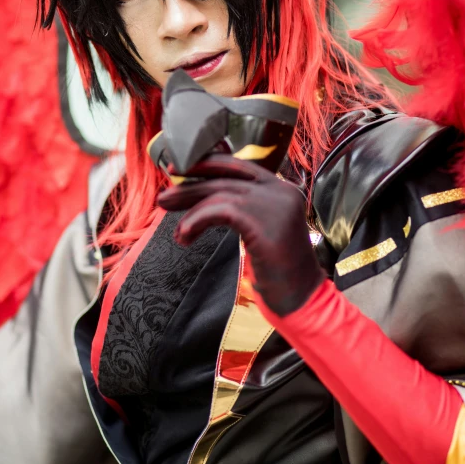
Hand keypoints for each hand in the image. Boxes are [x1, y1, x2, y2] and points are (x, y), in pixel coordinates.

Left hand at [157, 155, 324, 316]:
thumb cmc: (278, 271)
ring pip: (219, 194)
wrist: (301, 298)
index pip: (238, 165)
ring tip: (178, 234)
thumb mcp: (261, 230)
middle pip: (225, 177)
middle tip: (163, 198)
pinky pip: (219, 211)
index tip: (179, 171)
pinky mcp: (263, 221)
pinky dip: (197, 221)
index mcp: (281, 188)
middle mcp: (280, 189)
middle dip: (190, 186)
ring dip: (191, 212)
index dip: (206, 165)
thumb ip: (242, 210)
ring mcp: (274, 203)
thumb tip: (205, 199)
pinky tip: (186, 236)